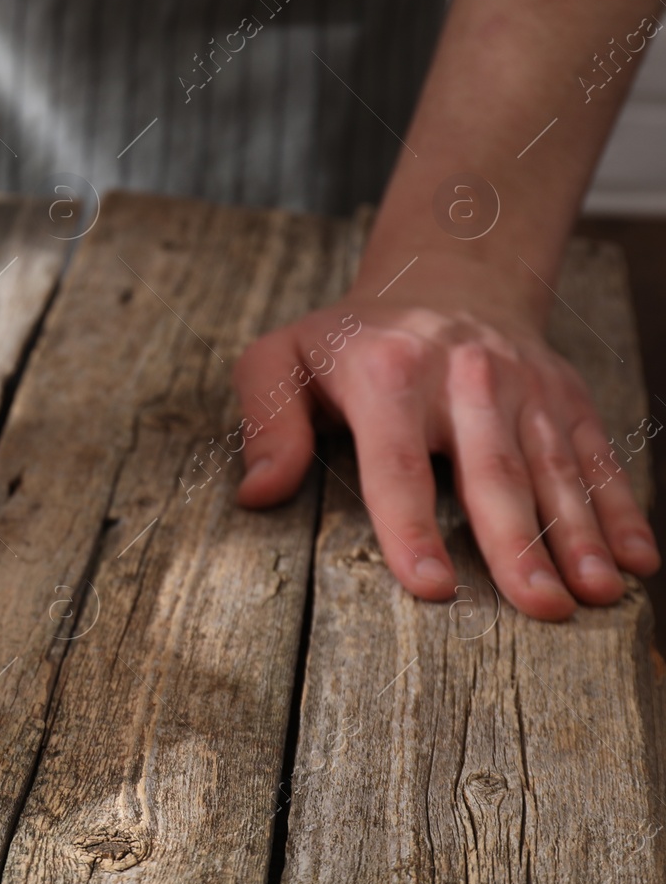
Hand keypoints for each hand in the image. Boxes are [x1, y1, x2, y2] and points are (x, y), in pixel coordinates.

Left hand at [232, 261, 659, 618]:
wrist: (444, 276)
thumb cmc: (348, 340)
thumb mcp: (281, 359)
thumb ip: (265, 422)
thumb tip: (256, 493)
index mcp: (387, 373)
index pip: (398, 463)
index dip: (413, 527)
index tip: (432, 586)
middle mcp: (464, 377)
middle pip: (492, 470)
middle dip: (517, 542)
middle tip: (539, 607)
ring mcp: (524, 388)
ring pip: (554, 468)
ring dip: (579, 534)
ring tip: (595, 594)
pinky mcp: (565, 398)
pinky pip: (596, 456)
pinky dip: (621, 508)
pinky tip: (638, 559)